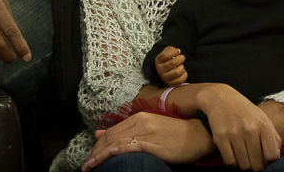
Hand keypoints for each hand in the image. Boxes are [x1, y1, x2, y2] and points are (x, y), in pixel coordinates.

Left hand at [81, 111, 211, 170]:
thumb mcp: (148, 128)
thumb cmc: (173, 134)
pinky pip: (133, 146)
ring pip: (118, 142)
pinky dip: (120, 149)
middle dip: (96, 151)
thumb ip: (125, 130)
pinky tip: (111, 154)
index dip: (98, 145)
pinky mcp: (154, 143)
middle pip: (111, 137)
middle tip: (87, 165)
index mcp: (138, 118)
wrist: (196, 135)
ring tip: (91, 165)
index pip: (111, 131)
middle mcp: (140, 122)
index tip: (91, 156)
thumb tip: (100, 133)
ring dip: (102, 155)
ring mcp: (147, 132)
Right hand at [155, 46, 187, 85]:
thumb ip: (171, 49)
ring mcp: (165, 78)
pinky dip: (184, 75)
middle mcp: (160, 70)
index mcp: (158, 61)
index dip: (173, 52)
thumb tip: (178, 51)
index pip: (165, 55)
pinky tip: (183, 71)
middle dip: (180, 58)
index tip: (178, 51)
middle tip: (182, 57)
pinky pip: (180, 80)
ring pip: (177, 72)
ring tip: (181, 66)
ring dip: (182, 67)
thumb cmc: (168, 59)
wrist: (165, 70)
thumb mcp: (167, 52)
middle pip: (172, 63)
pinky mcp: (170, 83)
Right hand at [199, 85, 281, 170]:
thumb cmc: (244, 110)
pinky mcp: (220, 137)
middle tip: (253, 162)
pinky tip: (234, 158)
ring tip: (243, 159)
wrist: (220, 97)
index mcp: (263, 126)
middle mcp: (250, 130)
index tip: (264, 160)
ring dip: (244, 166)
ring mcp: (234, 134)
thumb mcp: (263, 118)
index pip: (272, 157)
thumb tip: (276, 157)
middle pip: (257, 165)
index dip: (269, 163)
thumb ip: (273, 137)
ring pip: (244, 166)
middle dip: (256, 167)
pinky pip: (230, 162)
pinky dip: (232, 165)